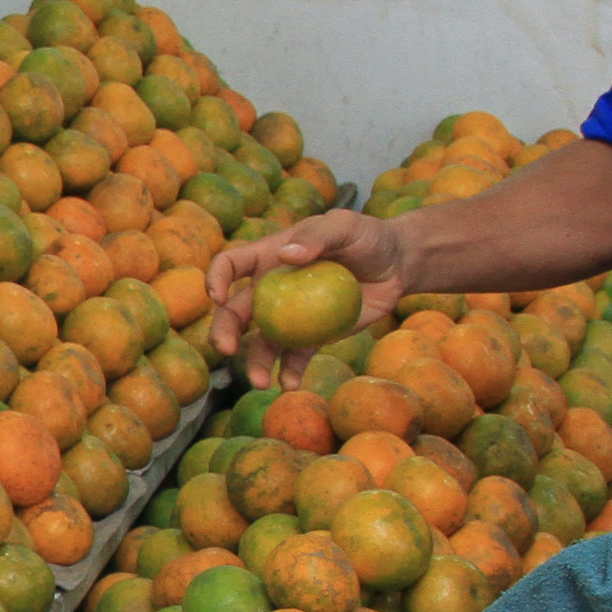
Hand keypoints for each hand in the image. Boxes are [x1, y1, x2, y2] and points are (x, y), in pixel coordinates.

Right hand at [207, 208, 413, 387]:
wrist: (396, 267)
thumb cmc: (367, 237)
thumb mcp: (345, 226)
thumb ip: (317, 236)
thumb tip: (284, 255)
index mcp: (269, 256)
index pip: (230, 264)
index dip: (216, 279)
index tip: (218, 297)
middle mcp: (272, 288)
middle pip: (236, 312)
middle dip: (224, 332)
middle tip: (226, 349)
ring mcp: (290, 315)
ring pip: (261, 341)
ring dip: (255, 362)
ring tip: (261, 381)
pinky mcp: (312, 336)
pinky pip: (294, 357)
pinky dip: (289, 372)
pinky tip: (289, 385)